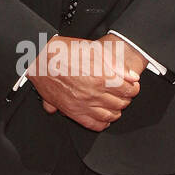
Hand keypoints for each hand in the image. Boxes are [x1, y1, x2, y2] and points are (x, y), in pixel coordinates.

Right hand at [26, 33, 140, 131]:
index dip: (133, 88)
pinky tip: (105, 117)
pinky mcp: (72, 112)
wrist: (40, 59)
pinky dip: (103, 123)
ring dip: (117, 110)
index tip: (132, 86)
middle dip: (126, 98)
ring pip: (110, 115)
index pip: (128, 90)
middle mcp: (93, 94)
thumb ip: (115, 64)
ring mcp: (83, 105)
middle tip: (125, 94)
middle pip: (121, 103)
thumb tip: (131, 76)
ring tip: (116, 104)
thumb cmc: (63, 52)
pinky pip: (94, 124)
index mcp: (101, 78)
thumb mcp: (93, 50)